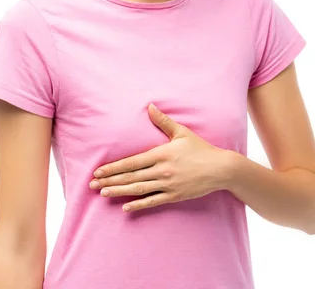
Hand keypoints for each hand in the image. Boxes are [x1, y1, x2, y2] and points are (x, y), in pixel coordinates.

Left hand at [89, 103, 233, 211]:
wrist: (222, 168)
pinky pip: (153, 201)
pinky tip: (125, 207)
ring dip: (119, 192)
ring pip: (138, 189)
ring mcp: (168, 184)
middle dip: (110, 180)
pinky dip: (139, 205)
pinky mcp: (175, 195)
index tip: (98, 171)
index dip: (112, 167)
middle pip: (130, 176)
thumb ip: (163, 121)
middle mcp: (162, 170)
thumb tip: (149, 106)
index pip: (131, 162)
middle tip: (92, 185)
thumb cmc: (201, 149)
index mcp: (160, 154)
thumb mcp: (181, 132)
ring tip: (103, 193)